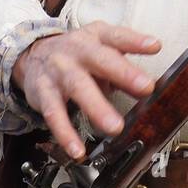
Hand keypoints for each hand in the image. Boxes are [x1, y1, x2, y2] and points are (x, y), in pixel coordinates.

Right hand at [11, 20, 159, 158]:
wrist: (33, 55)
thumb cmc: (77, 54)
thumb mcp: (100, 50)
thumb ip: (125, 67)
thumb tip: (148, 88)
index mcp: (95, 38)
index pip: (117, 36)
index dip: (136, 41)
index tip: (155, 47)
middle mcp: (77, 51)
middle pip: (100, 60)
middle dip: (124, 73)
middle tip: (146, 88)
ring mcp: (59, 71)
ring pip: (78, 88)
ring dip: (97, 108)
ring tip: (115, 127)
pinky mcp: (43, 93)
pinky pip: (55, 114)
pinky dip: (65, 134)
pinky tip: (78, 150)